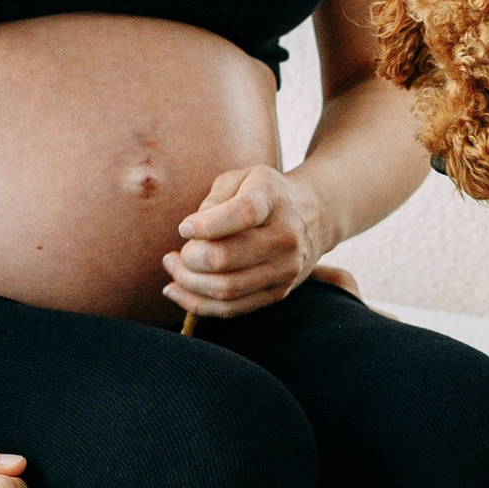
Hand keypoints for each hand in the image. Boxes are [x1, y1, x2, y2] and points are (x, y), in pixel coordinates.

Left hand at [164, 165, 335, 320]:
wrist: (315, 216)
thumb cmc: (266, 194)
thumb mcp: (242, 178)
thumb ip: (214, 199)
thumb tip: (191, 233)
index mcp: (272, 199)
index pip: (242, 213)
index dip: (206, 225)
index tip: (184, 227)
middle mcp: (285, 237)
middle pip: (226, 259)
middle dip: (188, 260)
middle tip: (173, 254)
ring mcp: (285, 269)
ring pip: (226, 289)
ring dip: (188, 284)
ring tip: (172, 269)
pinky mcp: (278, 293)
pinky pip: (232, 309)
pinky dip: (198, 304)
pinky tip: (177, 291)